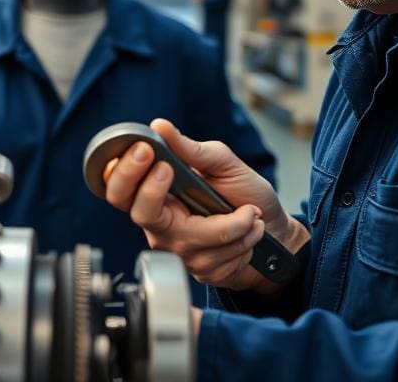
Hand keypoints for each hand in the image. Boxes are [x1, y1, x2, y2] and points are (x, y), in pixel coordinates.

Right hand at [104, 119, 308, 291]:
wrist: (275, 230)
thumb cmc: (245, 193)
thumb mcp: (224, 163)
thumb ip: (192, 149)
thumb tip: (160, 126)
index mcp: (159, 194)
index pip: (121, 189)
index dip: (125, 172)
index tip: (147, 151)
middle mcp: (161, 224)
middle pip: (143, 213)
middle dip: (161, 193)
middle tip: (176, 171)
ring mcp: (179, 250)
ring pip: (197, 237)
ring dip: (236, 222)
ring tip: (250, 213)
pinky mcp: (199, 271)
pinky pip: (219, 257)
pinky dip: (244, 241)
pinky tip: (250, 233)